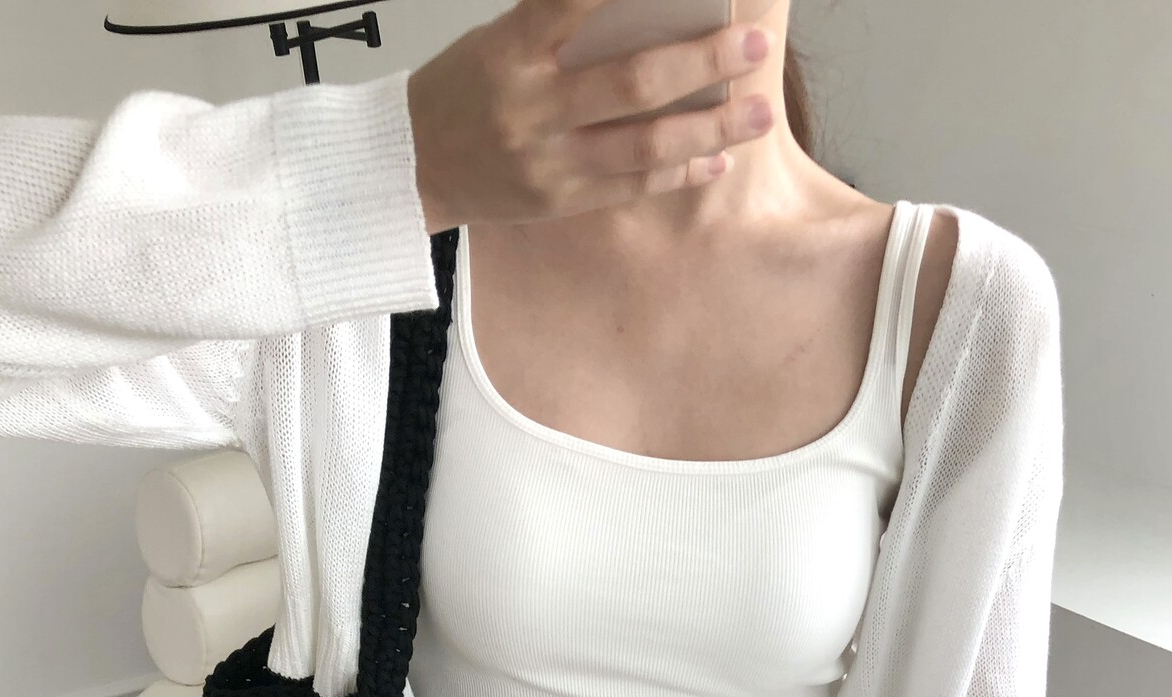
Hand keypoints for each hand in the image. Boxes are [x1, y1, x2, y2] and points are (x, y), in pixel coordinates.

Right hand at [406, 0, 776, 234]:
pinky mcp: (560, 202)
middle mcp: (532, 108)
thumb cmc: (464, 92)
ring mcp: (548, 161)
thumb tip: (650, 12)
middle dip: (704, 61)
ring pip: (645, 146)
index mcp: (512, 50)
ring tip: (760, 112)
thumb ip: (565, 27)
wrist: (411, 167)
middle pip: (633, 82)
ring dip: (711, 128)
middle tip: (753, 46)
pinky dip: (681, 171)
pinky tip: (718, 156)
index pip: (575, 2)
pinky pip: (633, 186)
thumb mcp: (501, 40)